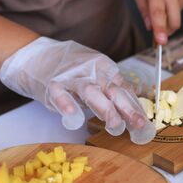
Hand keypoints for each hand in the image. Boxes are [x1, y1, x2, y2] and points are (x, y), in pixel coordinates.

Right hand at [0, 37, 155, 143]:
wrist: (36, 56)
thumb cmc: (71, 71)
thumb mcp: (96, 74)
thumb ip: (113, 88)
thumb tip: (137, 102)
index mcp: (105, 68)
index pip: (125, 89)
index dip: (136, 107)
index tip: (146, 125)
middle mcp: (91, 71)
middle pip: (113, 90)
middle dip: (128, 108)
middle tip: (139, 125)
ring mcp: (72, 77)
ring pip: (91, 92)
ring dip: (104, 109)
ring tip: (115, 125)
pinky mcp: (52, 84)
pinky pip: (61, 95)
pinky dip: (68, 106)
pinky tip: (74, 118)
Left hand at [132, 0, 182, 44]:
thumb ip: (144, 11)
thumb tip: (151, 27)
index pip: (158, 13)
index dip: (160, 29)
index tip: (161, 41)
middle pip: (174, 20)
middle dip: (166, 30)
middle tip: (157, 31)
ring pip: (177, 17)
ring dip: (168, 17)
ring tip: (160, 2)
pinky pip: (181, 10)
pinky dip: (174, 9)